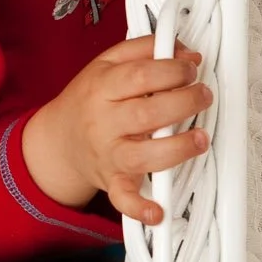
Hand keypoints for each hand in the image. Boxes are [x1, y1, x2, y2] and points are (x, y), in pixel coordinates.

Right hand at [21, 36, 211, 223]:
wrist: (58, 141)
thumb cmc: (89, 100)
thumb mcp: (107, 64)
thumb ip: (145, 49)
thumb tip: (186, 51)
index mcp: (102, 88)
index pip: (141, 76)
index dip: (173, 70)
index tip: (191, 68)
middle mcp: (104, 123)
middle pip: (148, 114)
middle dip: (184, 102)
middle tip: (203, 96)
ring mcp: (109, 155)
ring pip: (144, 156)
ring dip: (178, 148)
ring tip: (201, 138)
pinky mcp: (113, 182)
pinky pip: (125, 199)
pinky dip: (141, 208)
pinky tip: (159, 211)